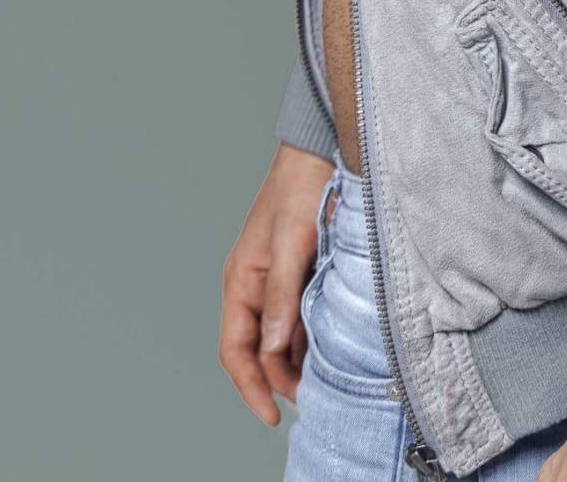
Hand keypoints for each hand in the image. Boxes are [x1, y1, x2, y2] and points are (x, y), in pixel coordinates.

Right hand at [218, 141, 333, 426]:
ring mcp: (278, 282)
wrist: (321, 151)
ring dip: (297, 360)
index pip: (235, 349)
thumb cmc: (300, 187)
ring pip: (281, 338)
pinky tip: (331, 349)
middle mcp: (255, 286)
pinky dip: (311, 338)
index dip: (251, 386)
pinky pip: (300, 318)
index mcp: (241, 280)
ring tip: (325, 380)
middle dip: (279, 379)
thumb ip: (281, 295)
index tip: (272, 415)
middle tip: (312, 399)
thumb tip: (272, 347)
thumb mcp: (291, 242)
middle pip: (259, 350)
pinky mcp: (301, 275)